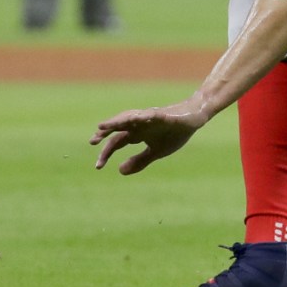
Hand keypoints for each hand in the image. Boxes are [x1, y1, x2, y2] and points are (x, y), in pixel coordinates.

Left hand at [89, 98, 208, 174]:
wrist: (194, 119)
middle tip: (92, 142)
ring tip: (103, 126)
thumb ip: (139, 161)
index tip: (98, 166)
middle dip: (106, 133)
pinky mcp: (163, 115)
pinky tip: (134, 120)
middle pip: (118, 128)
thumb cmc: (174, 133)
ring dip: (116, 122)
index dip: (107, 153)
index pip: (117, 142)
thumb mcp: (156, 152)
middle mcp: (140, 124)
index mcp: (137, 134)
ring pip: (129, 118)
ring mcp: (150, 118)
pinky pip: (151, 115)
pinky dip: (142, 116)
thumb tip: (119, 171)